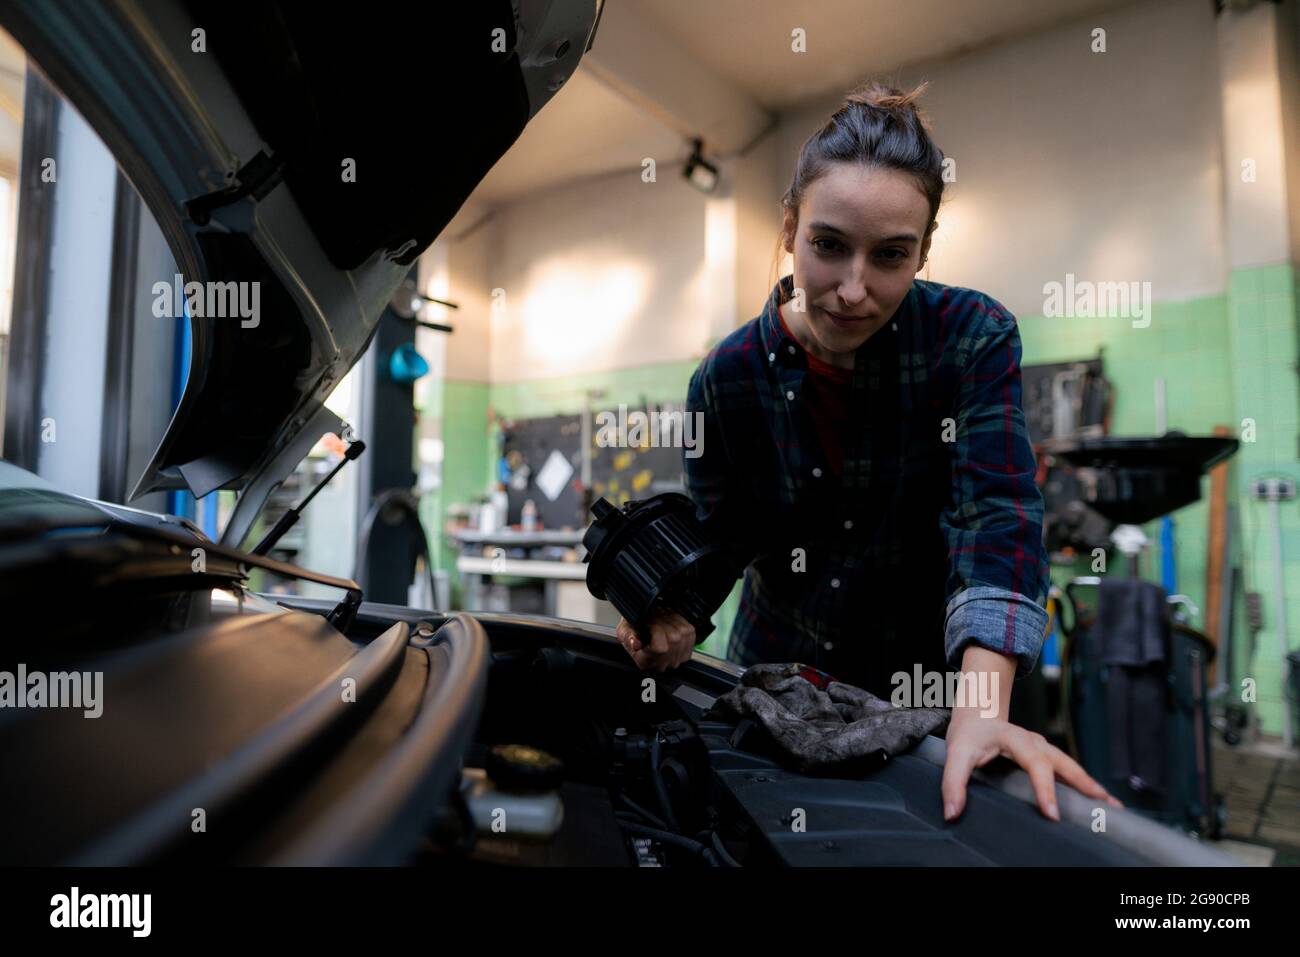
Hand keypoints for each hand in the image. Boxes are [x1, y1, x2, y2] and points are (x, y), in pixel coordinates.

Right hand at [615, 609, 695, 671]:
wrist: (643, 632)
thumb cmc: (633, 630)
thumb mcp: (624, 630)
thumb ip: (627, 636)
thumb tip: (635, 644)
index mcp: (645, 661)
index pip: (661, 648)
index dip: (657, 631)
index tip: (650, 624)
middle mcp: (663, 664)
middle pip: (674, 637)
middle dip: (664, 621)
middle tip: (654, 618)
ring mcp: (677, 659)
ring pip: (683, 632)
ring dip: (672, 620)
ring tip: (661, 620)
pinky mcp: (688, 650)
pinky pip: (690, 631)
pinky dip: (680, 622)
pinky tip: (670, 623)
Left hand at [941, 708, 1122, 822]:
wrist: (978, 713)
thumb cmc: (969, 734)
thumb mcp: (956, 754)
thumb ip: (953, 782)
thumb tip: (953, 812)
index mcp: (1015, 738)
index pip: (1035, 764)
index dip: (1045, 788)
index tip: (1053, 813)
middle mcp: (1035, 742)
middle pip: (1064, 762)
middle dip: (1084, 784)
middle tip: (1104, 805)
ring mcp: (1044, 749)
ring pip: (1071, 767)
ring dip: (1091, 786)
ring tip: (1112, 807)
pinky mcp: (1047, 757)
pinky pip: (1069, 772)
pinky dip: (1085, 786)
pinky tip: (1098, 802)